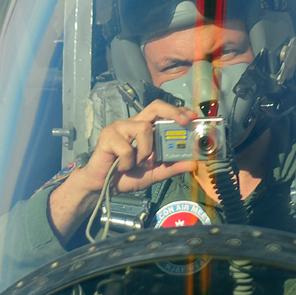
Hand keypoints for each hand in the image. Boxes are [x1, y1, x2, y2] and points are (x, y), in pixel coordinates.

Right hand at [49, 100, 196, 236]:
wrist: (102, 187)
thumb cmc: (126, 176)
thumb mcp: (154, 173)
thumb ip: (172, 167)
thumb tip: (193, 163)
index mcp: (144, 129)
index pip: (162, 112)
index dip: (178, 111)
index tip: (193, 116)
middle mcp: (132, 123)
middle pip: (155, 107)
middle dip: (173, 112)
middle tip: (185, 122)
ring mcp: (119, 128)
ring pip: (144, 129)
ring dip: (145, 152)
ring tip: (135, 163)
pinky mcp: (108, 136)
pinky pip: (128, 147)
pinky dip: (128, 162)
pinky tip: (121, 166)